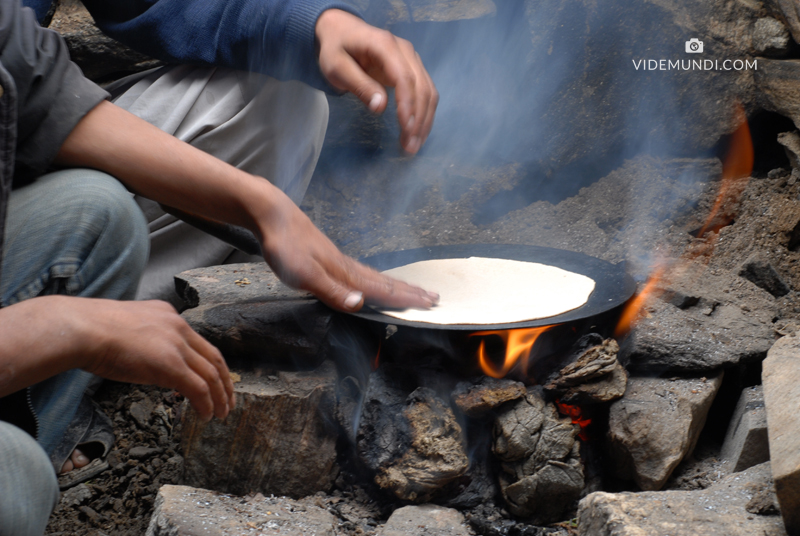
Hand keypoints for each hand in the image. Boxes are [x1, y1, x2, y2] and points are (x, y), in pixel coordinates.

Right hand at [79, 299, 234, 421]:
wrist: (81, 329)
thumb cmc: (91, 330)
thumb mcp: (127, 327)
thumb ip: (145, 339)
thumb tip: (148, 359)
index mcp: (168, 315)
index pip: (199, 342)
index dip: (211, 363)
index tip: (216, 378)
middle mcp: (178, 327)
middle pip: (214, 357)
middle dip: (224, 381)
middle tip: (229, 399)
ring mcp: (176, 346)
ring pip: (211, 375)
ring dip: (220, 397)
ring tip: (221, 413)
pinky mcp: (171, 365)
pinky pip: (199, 388)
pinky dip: (206, 404)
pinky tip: (206, 416)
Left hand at [257, 187, 438, 310]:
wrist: (272, 215)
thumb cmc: (285, 246)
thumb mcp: (304, 274)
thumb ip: (331, 290)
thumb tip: (360, 303)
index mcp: (345, 273)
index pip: (382, 289)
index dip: (405, 298)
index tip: (428, 304)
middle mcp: (347, 266)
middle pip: (385, 281)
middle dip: (410, 291)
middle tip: (434, 297)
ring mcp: (340, 260)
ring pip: (376, 275)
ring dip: (397, 284)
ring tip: (414, 289)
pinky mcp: (330, 255)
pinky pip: (363, 271)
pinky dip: (377, 277)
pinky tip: (374, 279)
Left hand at [316, 9, 438, 153]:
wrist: (341, 30)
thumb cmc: (336, 49)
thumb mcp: (337, 67)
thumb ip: (359, 85)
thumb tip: (380, 107)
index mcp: (385, 46)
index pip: (404, 78)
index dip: (408, 104)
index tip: (405, 128)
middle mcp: (405, 51)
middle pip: (421, 87)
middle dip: (418, 119)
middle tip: (410, 146)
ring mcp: (412, 59)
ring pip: (428, 91)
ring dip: (425, 120)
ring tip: (414, 145)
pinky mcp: (413, 68)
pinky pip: (425, 92)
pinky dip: (424, 113)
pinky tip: (418, 131)